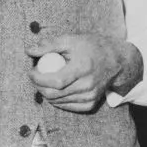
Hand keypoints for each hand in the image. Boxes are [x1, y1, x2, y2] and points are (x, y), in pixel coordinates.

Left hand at [27, 34, 141, 112]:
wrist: (116, 61)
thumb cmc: (93, 47)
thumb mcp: (72, 40)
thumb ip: (50, 45)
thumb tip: (29, 50)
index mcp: (83, 67)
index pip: (56, 80)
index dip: (39, 78)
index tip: (31, 71)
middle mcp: (88, 85)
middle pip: (54, 94)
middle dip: (38, 86)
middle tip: (35, 76)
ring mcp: (90, 96)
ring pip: (58, 101)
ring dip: (46, 92)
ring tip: (45, 79)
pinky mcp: (90, 104)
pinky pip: (67, 106)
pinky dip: (57, 99)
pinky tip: (55, 89)